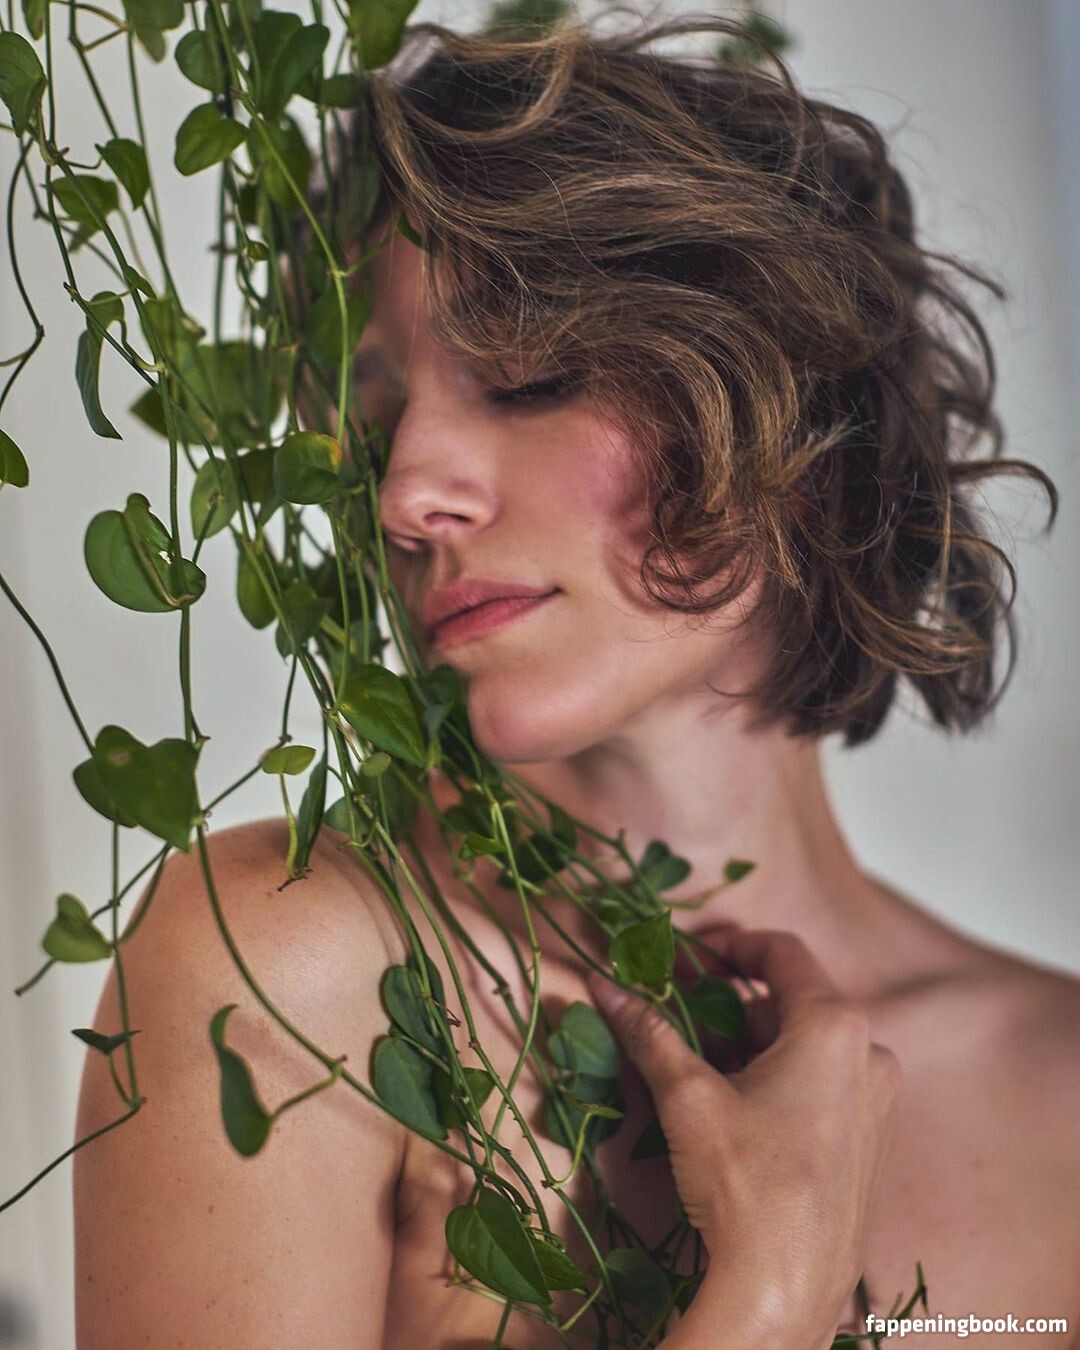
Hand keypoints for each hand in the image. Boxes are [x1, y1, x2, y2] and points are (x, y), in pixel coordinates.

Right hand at [587, 926, 901, 1349]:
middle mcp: (869, 1054)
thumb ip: (649, 1031)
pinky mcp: (867, 1142)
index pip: (781, 951)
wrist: (786, 1289)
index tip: (687, 954)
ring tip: (690, 1065)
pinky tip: (727, 1107)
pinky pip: (818, 1086)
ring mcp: (874, 1102)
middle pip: (788, 1001)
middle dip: (727, 1003)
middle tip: (676, 1012)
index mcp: (835, 1026)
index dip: (729, 943)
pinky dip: (772, 1080)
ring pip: (801, 1047)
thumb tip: (604, 986)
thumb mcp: (687, 1096)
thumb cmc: (745, 1182)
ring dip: (745, 1044)